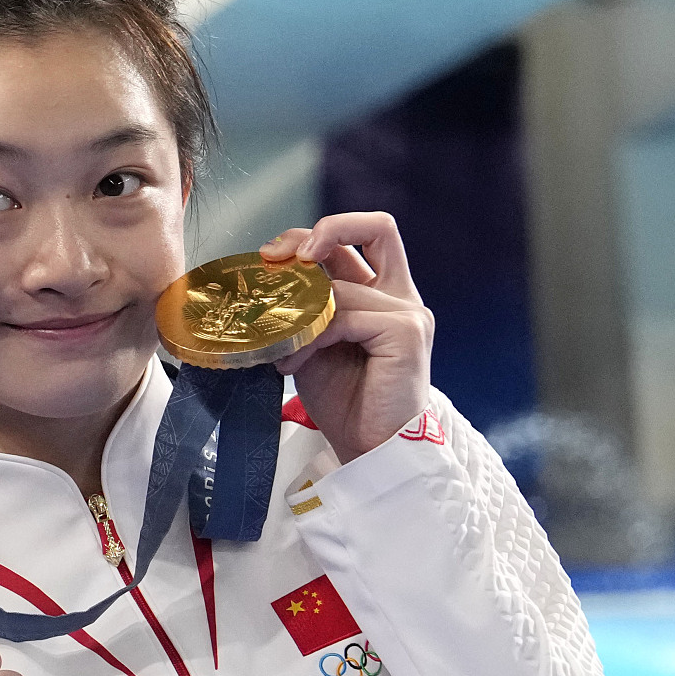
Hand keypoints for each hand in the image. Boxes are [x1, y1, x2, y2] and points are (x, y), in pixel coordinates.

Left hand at [260, 213, 433, 462]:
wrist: (369, 449)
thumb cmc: (343, 401)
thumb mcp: (312, 344)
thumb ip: (305, 309)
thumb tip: (265, 280)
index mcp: (381, 293)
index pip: (358, 236)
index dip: (316, 233)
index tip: (274, 255)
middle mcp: (400, 295)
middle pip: (376, 226)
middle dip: (322, 230)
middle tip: (278, 257)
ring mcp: (409, 311)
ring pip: (339, 286)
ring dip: (297, 317)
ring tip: (280, 352)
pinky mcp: (407, 332)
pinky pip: (343, 317)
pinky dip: (309, 339)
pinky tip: (294, 365)